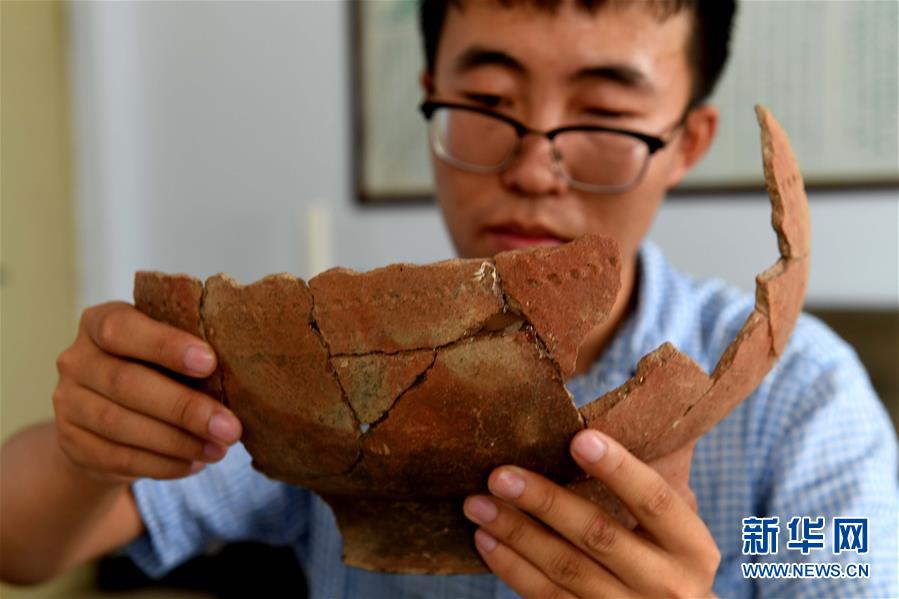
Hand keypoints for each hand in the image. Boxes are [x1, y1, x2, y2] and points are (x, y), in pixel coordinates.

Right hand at [53, 302, 241, 483]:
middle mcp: (76, 360)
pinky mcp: (72, 445)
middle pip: (126, 383)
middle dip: (184, 407)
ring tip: (219, 449)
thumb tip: (242, 376)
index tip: (209, 362)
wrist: (108, 417)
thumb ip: (190, 353)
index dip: (164, 345)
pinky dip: (163, 464)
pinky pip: (118, 458)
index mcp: (100, 322)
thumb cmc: (155, 370)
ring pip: (121, 425)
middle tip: (230, 427)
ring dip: (178, 442)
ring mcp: (68, 404)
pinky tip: (194, 464)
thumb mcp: (166, 352)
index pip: (122, 329)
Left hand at [463, 430, 719, 597]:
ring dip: (515, 533)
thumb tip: (621, 414)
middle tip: (500, 475)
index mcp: (692, 547)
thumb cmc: (669, 562)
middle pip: (598, 535)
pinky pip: (546, 598)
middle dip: (545, 501)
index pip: (655, 500)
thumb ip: (655, 485)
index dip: (619, 469)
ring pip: (564, 568)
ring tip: (478, 503)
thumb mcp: (679, 531)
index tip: (579, 438)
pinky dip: (512, 567)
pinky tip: (486, 539)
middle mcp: (666, 584)